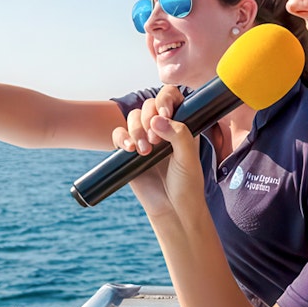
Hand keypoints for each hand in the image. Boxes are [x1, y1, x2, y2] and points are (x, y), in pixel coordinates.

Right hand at [111, 86, 205, 218]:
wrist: (172, 208)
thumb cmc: (187, 184)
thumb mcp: (188, 158)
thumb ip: (178, 135)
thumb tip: (157, 119)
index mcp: (180, 124)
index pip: (171, 97)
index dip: (165, 99)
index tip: (165, 113)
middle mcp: (162, 128)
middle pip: (148, 105)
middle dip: (149, 118)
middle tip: (156, 141)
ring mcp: (144, 139)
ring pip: (133, 118)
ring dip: (136, 130)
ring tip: (145, 151)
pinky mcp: (128, 152)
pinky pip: (119, 135)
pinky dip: (121, 138)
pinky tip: (130, 149)